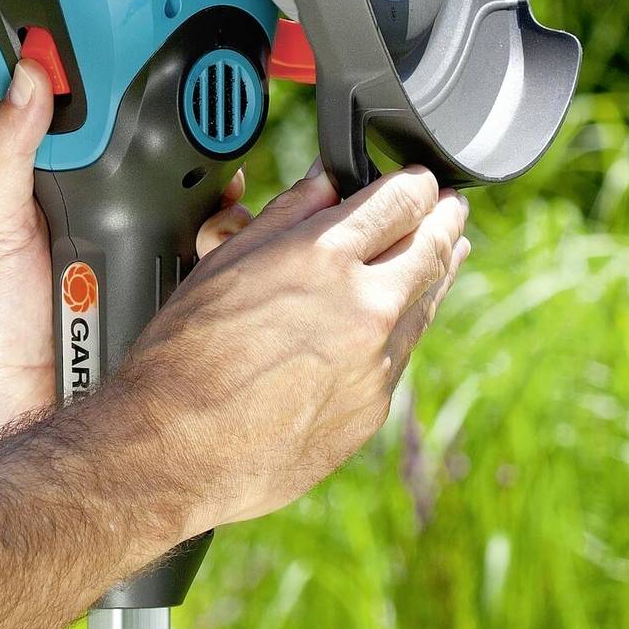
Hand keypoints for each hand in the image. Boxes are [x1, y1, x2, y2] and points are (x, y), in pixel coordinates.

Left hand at [0, 59, 247, 426]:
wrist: (2, 393)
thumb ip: (8, 147)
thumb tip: (29, 74)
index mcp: (85, 189)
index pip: (135, 137)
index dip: (168, 112)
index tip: (194, 88)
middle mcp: (125, 221)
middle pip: (190, 178)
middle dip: (218, 167)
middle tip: (222, 172)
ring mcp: (152, 263)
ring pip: (213, 226)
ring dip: (231, 220)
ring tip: (218, 228)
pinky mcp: (171, 306)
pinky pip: (214, 280)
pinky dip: (231, 269)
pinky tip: (227, 266)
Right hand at [112, 163, 469, 533]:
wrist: (178, 448)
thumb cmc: (186, 354)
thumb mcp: (228, 261)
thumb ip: (290, 212)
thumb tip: (327, 181)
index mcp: (325, 258)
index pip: (403, 201)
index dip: (417, 184)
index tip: (420, 181)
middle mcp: (365, 308)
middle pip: (434, 248)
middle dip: (444, 221)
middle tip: (450, 209)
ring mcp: (376, 363)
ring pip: (426, 304)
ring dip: (435, 272)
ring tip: (443, 253)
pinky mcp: (374, 408)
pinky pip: (400, 355)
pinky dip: (401, 329)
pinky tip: (390, 319)